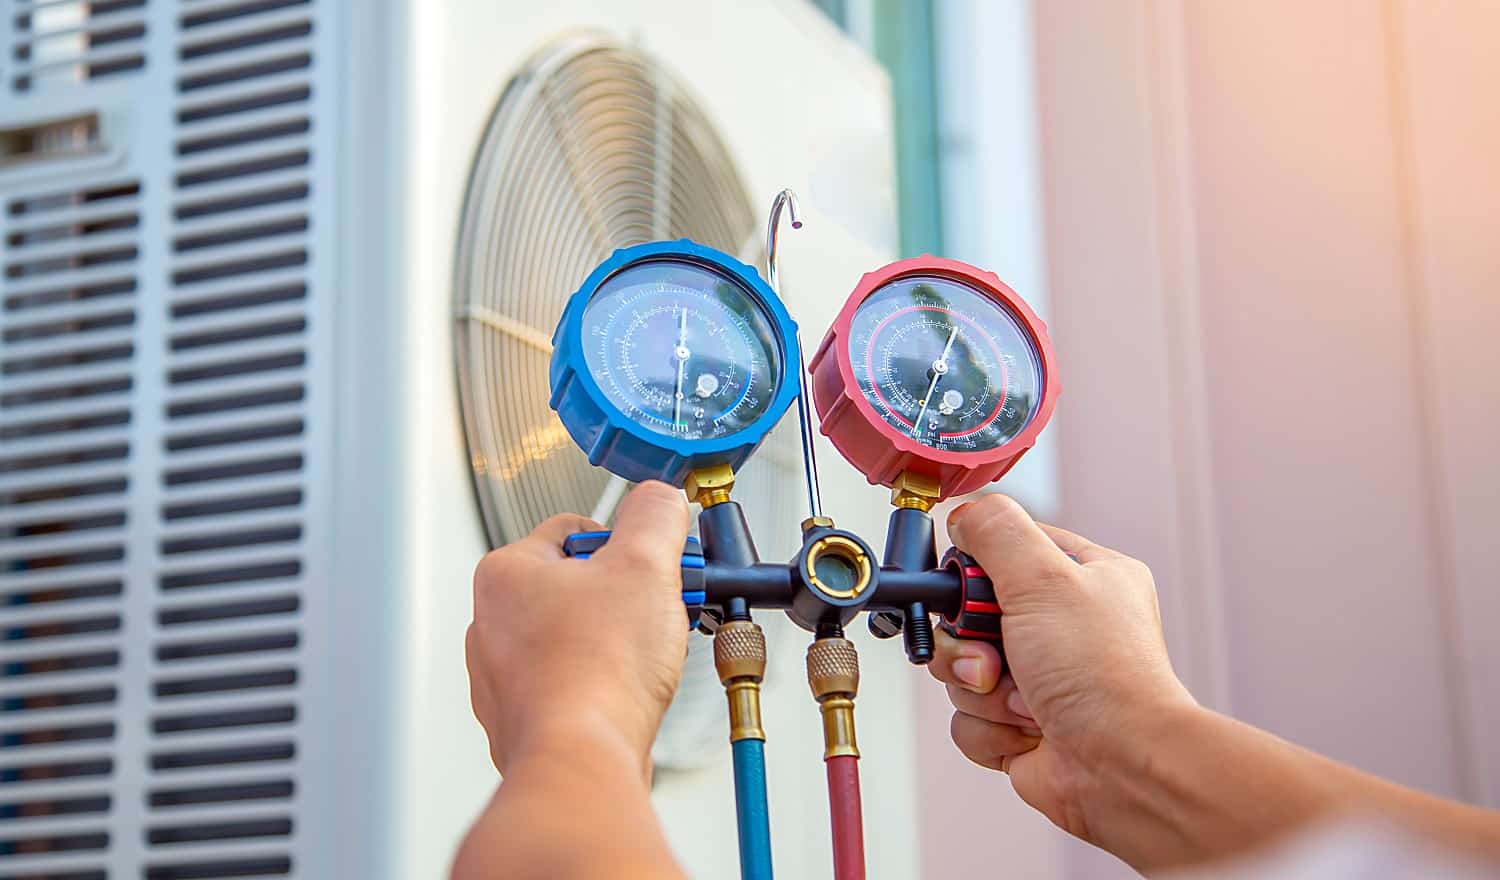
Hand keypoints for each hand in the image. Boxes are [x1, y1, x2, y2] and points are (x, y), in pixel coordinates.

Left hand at [465, 481, 691, 780]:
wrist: (581, 760)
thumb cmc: (598, 671)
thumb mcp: (645, 564)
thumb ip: (655, 516)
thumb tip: (660, 499)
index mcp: (506, 574)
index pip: (573, 530)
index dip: (625, 543)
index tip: (653, 564)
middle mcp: (491, 623)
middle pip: (575, 586)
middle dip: (623, 597)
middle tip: (656, 612)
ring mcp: (502, 676)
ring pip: (573, 638)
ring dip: (613, 643)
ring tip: (644, 659)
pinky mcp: (522, 719)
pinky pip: (569, 686)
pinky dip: (600, 687)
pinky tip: (625, 695)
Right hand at [930, 494, 1196, 843]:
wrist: (1121, 767)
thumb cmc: (1105, 677)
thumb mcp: (1044, 577)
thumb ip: (997, 531)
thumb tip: (964, 514)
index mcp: (1084, 578)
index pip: (1006, 549)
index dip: (974, 570)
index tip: (966, 588)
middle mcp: (1062, 626)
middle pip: (969, 614)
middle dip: (967, 642)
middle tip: (992, 653)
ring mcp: (1040, 677)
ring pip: (963, 668)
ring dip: (980, 688)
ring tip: (1022, 699)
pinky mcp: (1019, 725)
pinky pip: (967, 717)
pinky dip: (989, 728)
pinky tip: (1026, 730)